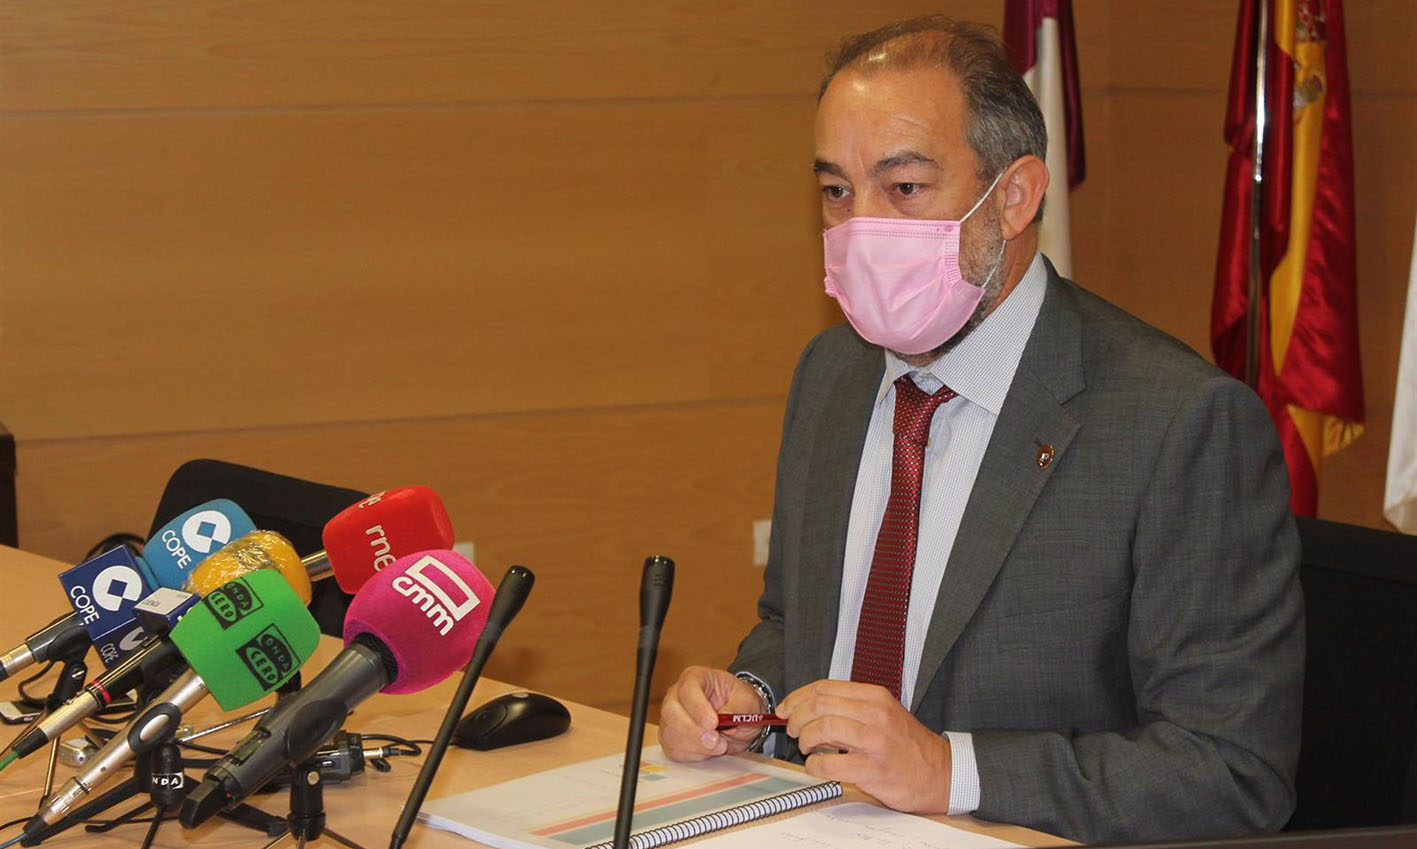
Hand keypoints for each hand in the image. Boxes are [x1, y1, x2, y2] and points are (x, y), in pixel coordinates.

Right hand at [659, 666, 766, 761]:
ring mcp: (671, 717)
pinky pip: (673, 749)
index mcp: (695, 678)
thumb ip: (738, 707)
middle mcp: (677, 695)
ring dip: (696, 746)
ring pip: (670, 733)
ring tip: (720, 746)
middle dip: (693, 730)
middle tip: (716, 741)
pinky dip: (692, 755)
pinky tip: (709, 751)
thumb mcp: (748, 701)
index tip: (713, 723)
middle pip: (671, 711)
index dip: (698, 707)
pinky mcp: (671, 737)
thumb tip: (725, 716)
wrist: (738, 720)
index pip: (687, 688)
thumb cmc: (739, 703)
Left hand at [778, 679, 951, 812]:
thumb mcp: (882, 713)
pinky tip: (817, 766)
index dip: (797, 697)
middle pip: (819, 704)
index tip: (785, 709)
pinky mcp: (873, 769)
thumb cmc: (905, 744)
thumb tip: (806, 708)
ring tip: (807, 747)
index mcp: (875, 696)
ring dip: (805, 739)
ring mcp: (875, 742)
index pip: (824, 687)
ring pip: (823, 728)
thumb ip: (850, 707)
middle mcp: (875, 714)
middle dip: (797, 717)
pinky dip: (815, 765)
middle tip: (795, 730)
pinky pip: (830, 763)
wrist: (939, 772)